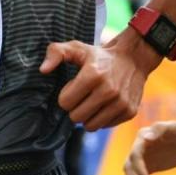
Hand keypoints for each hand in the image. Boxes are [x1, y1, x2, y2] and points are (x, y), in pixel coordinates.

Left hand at [39, 34, 156, 130]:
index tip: (73, 87)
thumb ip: (55, 53)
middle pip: (76, 117)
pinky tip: (104, 104)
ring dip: (87, 116)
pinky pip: (105, 126)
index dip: (65, 96)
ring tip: (91, 101)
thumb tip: (43, 70)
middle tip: (81, 96)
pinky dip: (101, 118)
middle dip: (74, 108)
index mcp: (92, 74)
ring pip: (91, 126)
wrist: (132, 59)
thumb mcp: (76, 48)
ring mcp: (121, 103)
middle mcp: (109, 90)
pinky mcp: (129, 112)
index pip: (65, 103)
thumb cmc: (99, 55)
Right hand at [124, 119, 175, 174]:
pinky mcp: (150, 165)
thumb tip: (145, 139)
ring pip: (131, 171)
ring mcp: (144, 157)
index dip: (139, 169)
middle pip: (129, 165)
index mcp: (142, 136)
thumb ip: (159, 130)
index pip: (135, 155)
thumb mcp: (174, 127)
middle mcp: (139, 147)